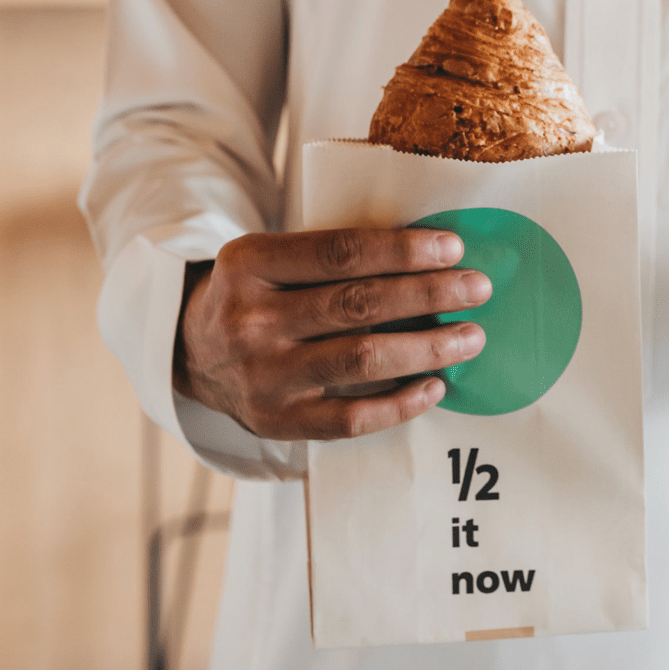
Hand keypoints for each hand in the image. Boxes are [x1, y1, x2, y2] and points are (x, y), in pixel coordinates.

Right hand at [174, 228, 490, 440]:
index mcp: (250, 263)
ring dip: (427, 348)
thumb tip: (431, 255)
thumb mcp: (270, 258)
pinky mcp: (276, 422)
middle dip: (429, 294)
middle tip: (478, 288)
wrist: (189, 353)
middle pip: (358, 304)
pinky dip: (400, 404)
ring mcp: (262, 376)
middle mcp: (250, 320)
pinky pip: (351, 419)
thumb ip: (330, 256)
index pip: (340, 252)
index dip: (402, 250)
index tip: (453, 247)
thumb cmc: (257, 295)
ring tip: (472, 338)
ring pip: (361, 361)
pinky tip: (436, 386)